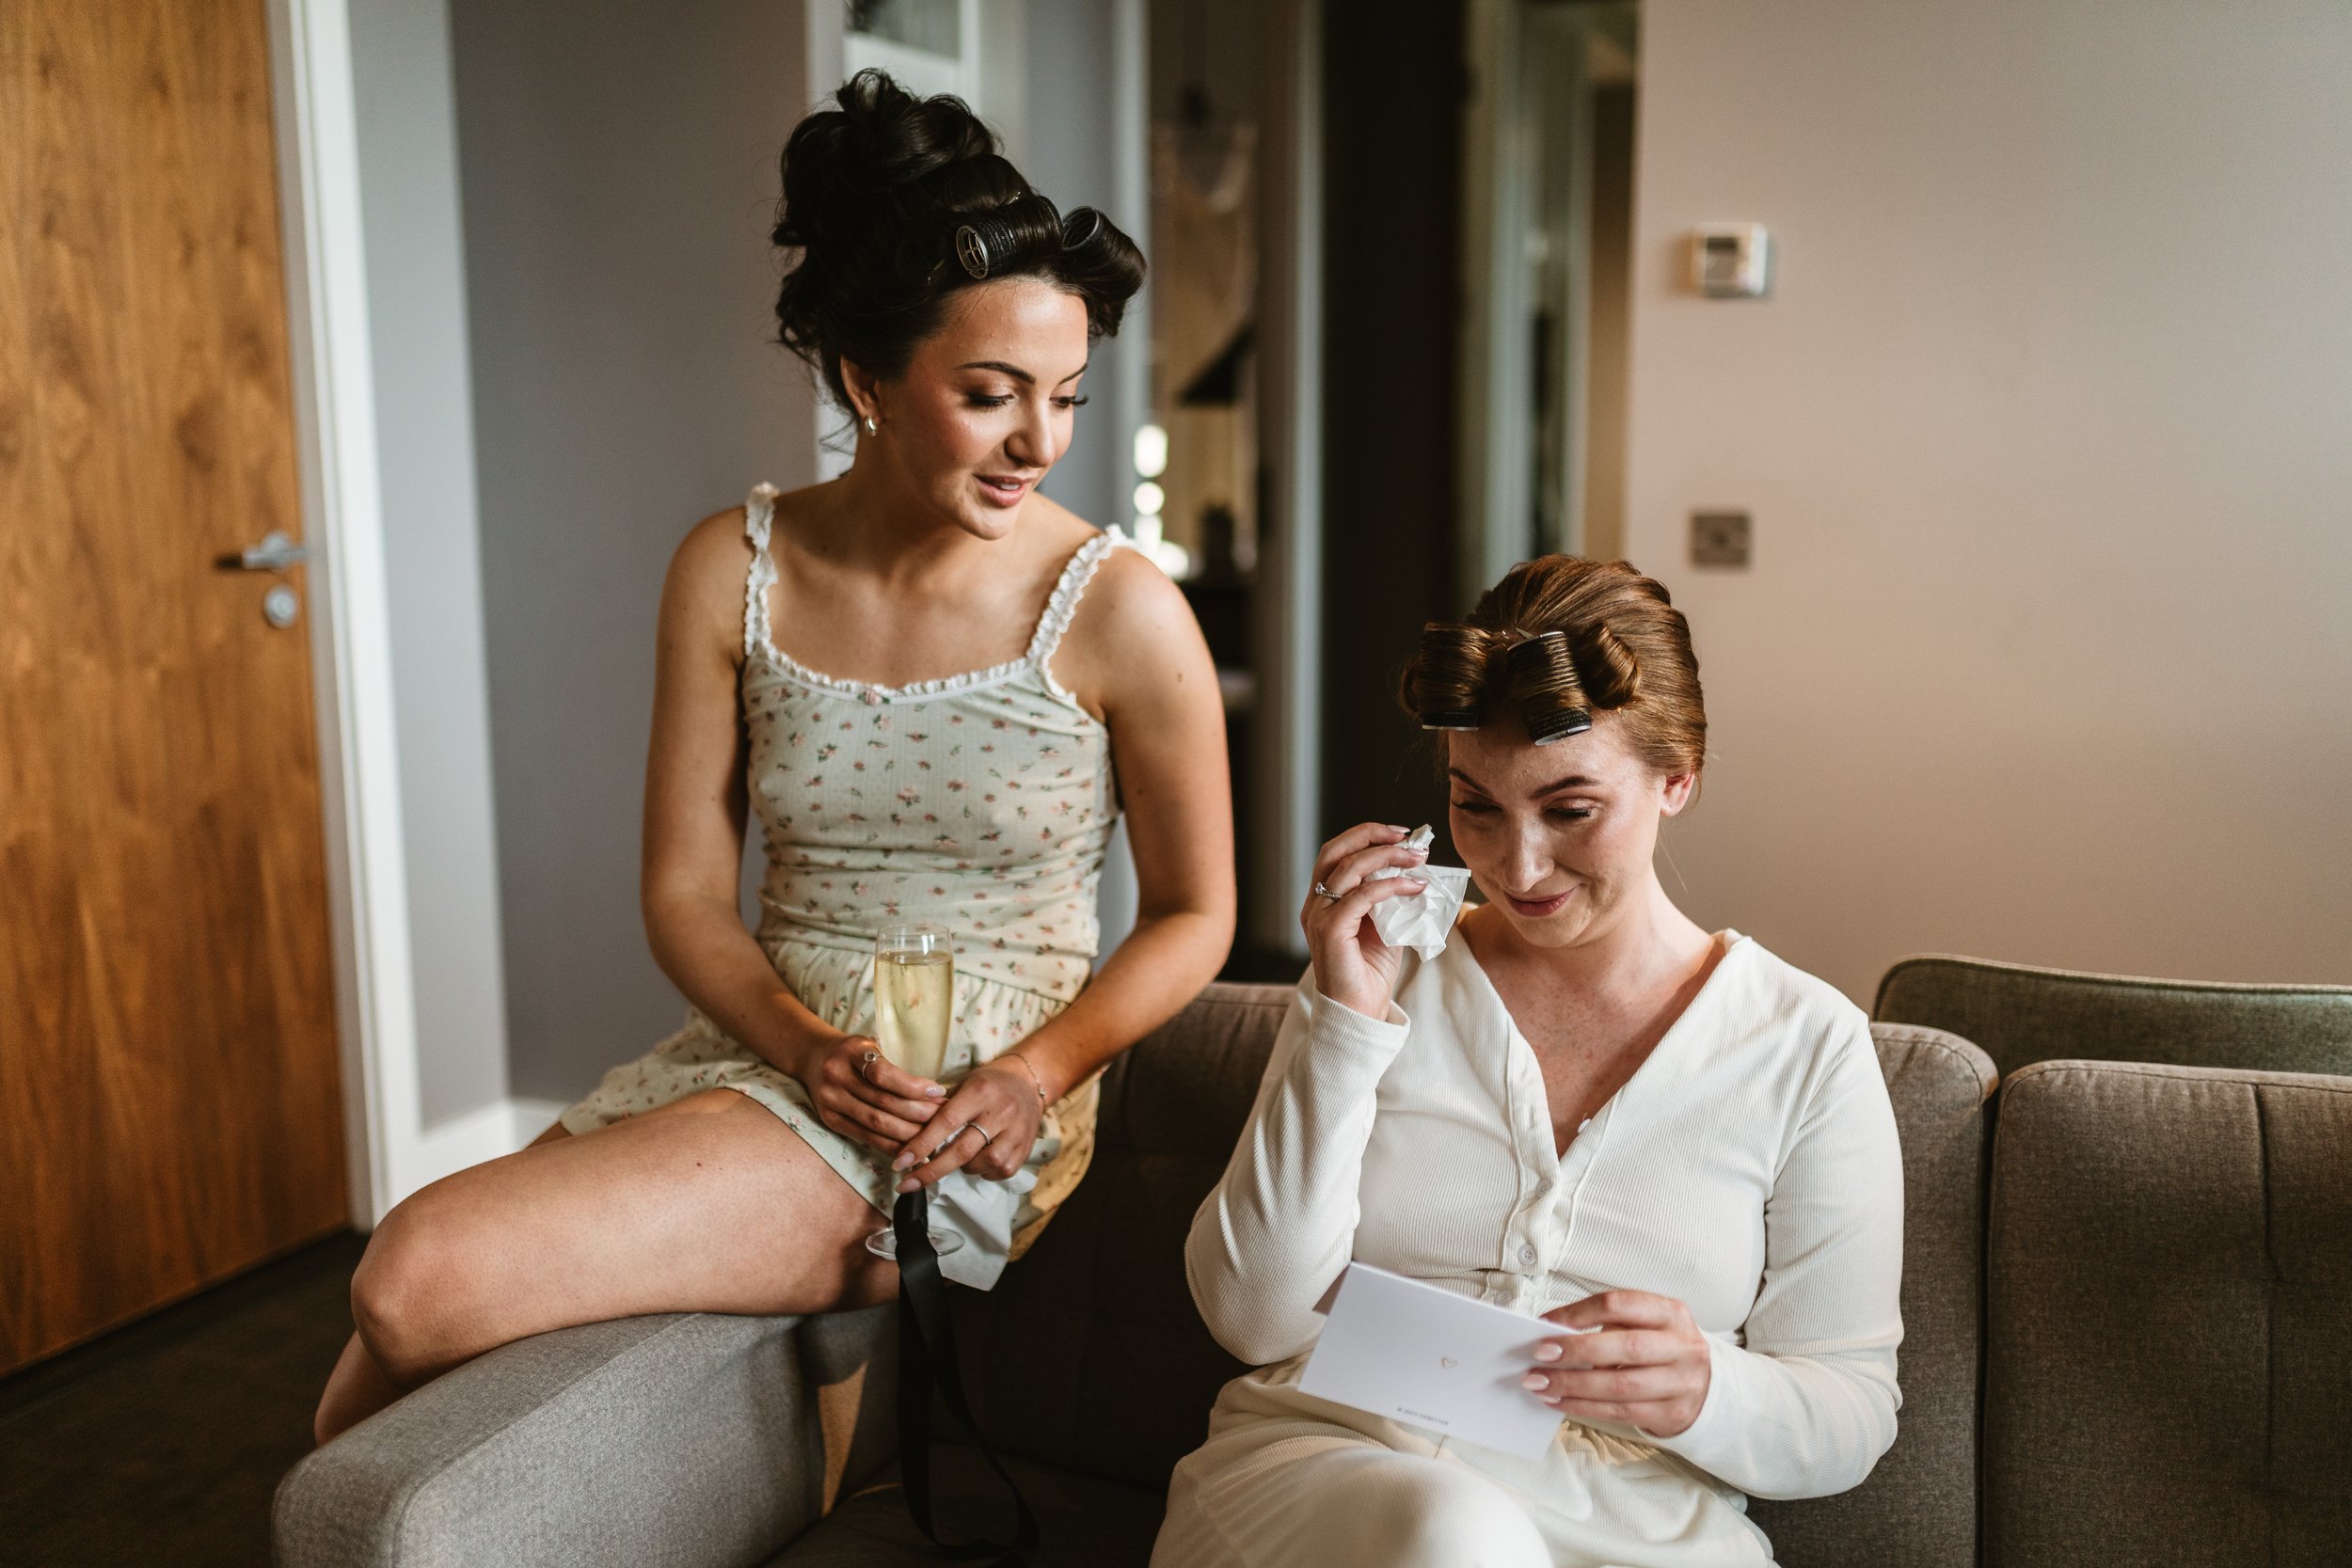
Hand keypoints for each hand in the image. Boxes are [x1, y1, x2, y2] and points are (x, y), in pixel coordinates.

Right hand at [791, 1032, 944, 1153]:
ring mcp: (830, 1101)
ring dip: (908, 1132)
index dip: (913, 1086)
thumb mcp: (870, 1048)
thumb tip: (934, 1094)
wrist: (813, 1058)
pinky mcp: (830, 1121)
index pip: (883, 1074)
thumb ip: (893, 1068)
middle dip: (918, 1113)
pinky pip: (865, 1137)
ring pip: (876, 1123)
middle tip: (944, 1118)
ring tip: (932, 1134)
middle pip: (883, 1102)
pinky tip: (910, 1147)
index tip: (938, 1091)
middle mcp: (836, 1077)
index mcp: (850, 1052)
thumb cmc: (853, 1053)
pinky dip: (890, 1144)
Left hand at [891, 1056, 1046, 1192]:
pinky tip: (978, 1162)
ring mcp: (1016, 1132)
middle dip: (930, 1171)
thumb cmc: (987, 1084)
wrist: (1029, 1082)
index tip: (900, 1163)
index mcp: (979, 1092)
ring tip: (956, 1159)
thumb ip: (940, 1110)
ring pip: (981, 1164)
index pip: (945, 1123)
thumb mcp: (963, 1085)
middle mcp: (1000, 1112)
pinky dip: (983, 1172)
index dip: (921, 1145)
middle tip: (907, 1184)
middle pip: (961, 1151)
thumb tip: (909, 1140)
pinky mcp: (1026, 1148)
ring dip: (961, 1169)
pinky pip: (1000, 1171)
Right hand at [1301, 823, 1428, 1019]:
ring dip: (1388, 857)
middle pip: (1335, 851)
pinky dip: (1391, 885)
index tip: (1400, 835)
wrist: (1359, 1012)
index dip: (1366, 837)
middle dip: (1371, 835)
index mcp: (1322, 901)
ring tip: (1418, 858)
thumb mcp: (1384, 926)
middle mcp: (1314, 905)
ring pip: (1349, 868)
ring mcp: (1319, 917)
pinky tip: (1415, 886)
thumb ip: (1389, 898)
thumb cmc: (1369, 973)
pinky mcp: (1330, 930)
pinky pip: (1362, 896)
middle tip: (1407, 836)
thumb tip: (1414, 871)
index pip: (1336, 854)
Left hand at [1521, 1290, 1711, 1438]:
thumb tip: (1553, 1334)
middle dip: (1575, 1351)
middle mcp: (1682, 1346)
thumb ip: (1608, 1326)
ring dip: (1573, 1385)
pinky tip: (1560, 1402)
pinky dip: (1585, 1407)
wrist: (1705, 1387)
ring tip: (1541, 1384)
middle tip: (1539, 1355)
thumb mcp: (1646, 1326)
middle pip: (1624, 1346)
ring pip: (1620, 1385)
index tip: (1545, 1323)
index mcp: (1671, 1313)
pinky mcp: (1673, 1413)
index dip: (1578, 1313)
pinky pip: (1622, 1412)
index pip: (1620, 1304)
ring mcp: (1682, 1382)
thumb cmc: (1661, 1350)